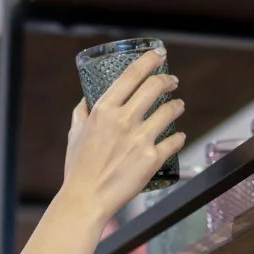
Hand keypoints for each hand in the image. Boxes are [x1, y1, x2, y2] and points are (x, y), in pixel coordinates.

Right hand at [60, 48, 186, 226]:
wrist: (86, 198)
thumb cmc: (78, 167)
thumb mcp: (75, 133)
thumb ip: (82, 113)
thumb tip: (87, 100)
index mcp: (104, 110)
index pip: (132, 75)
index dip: (149, 60)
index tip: (158, 54)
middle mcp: (124, 120)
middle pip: (155, 87)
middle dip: (168, 80)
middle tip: (172, 81)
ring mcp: (140, 140)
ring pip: (170, 111)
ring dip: (177, 106)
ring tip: (178, 106)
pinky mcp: (152, 159)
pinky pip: (174, 141)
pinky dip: (179, 137)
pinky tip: (178, 136)